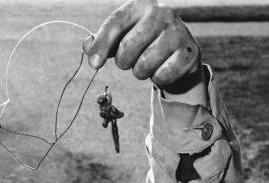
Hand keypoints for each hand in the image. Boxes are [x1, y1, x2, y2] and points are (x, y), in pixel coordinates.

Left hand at [83, 0, 205, 98]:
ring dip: (140, 72)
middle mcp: (163, 12)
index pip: (115, 24)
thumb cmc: (142, 43)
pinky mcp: (190, 52)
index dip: (101, 46)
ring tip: (149, 62)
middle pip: (126, 50)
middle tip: (132, 60)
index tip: (93, 65)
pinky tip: (164, 68)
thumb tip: (87, 45)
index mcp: (142, 4)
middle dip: (124, 62)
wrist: (178, 53)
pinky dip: (158, 79)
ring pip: (143, 66)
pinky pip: (161, 76)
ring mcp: (179, 31)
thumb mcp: (119, 38)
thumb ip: (100, 42)